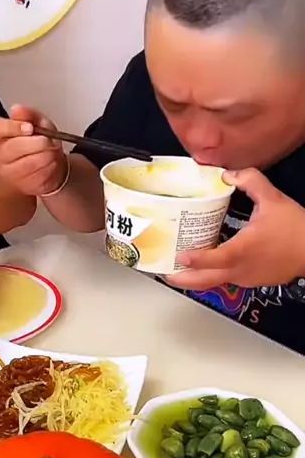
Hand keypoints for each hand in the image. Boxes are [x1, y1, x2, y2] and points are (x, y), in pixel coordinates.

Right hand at [0, 105, 67, 195]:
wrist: (49, 163)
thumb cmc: (40, 140)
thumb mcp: (38, 121)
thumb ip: (28, 114)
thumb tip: (17, 109)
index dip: (13, 127)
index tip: (30, 128)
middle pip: (12, 148)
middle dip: (36, 143)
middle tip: (49, 141)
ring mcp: (6, 172)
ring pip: (27, 164)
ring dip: (46, 156)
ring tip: (52, 151)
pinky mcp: (21, 186)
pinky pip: (37, 176)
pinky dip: (50, 168)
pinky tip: (51, 163)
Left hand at [167, 169, 304, 289]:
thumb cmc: (295, 228)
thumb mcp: (273, 199)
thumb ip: (250, 181)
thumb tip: (228, 174)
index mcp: (242, 251)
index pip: (213, 259)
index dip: (195, 260)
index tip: (179, 256)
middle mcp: (240, 269)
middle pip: (205, 281)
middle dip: (183, 280)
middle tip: (164, 273)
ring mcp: (245, 278)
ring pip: (214, 283)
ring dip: (195, 279)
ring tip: (178, 270)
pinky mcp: (252, 281)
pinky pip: (227, 280)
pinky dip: (212, 276)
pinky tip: (205, 266)